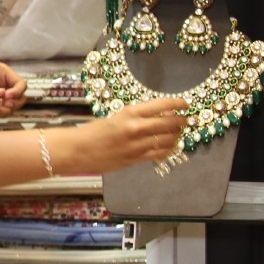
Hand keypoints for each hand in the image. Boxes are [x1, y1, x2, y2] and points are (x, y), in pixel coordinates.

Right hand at [67, 97, 188, 172]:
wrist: (77, 150)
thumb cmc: (93, 131)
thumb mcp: (115, 117)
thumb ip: (136, 117)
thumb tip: (160, 117)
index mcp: (130, 112)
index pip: (163, 105)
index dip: (178, 104)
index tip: (186, 104)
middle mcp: (136, 127)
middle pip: (170, 123)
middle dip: (181, 122)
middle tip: (186, 121)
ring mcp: (137, 145)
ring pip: (168, 140)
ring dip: (177, 136)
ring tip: (178, 134)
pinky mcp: (136, 159)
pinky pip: (160, 154)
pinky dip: (169, 149)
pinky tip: (170, 147)